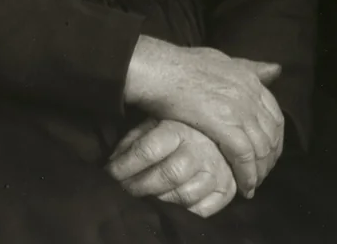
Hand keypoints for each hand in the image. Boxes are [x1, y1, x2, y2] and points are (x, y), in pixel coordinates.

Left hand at [107, 118, 236, 217]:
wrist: (215, 132)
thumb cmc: (175, 130)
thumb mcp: (152, 124)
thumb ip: (132, 142)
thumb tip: (112, 164)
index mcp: (178, 127)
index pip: (149, 149)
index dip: (125, 166)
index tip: (109, 174)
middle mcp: (200, 147)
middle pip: (170, 174)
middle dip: (141, 187)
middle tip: (126, 190)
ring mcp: (217, 169)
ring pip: (186, 195)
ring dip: (161, 200)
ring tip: (148, 197)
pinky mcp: (226, 188)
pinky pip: (204, 211)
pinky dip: (185, 212)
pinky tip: (173, 203)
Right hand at [123, 36, 283, 196]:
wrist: (163, 70)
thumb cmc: (184, 65)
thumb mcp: (224, 59)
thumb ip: (249, 67)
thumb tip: (275, 70)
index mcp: (250, 80)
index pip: (276, 115)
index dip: (275, 138)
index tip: (268, 153)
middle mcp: (250, 95)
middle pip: (273, 134)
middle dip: (270, 158)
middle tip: (261, 174)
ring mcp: (240, 110)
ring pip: (262, 148)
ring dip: (259, 171)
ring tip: (252, 185)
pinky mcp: (225, 125)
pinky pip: (245, 157)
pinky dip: (247, 175)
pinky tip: (244, 187)